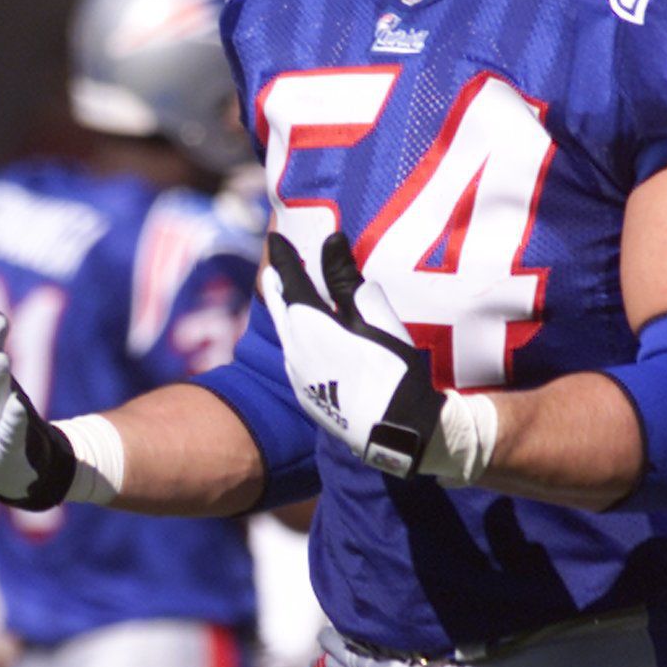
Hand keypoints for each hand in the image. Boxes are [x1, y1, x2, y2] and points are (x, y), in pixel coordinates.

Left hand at [261, 231, 443, 477]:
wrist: (394, 429)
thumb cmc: (388, 367)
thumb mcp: (372, 318)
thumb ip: (346, 279)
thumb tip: (330, 240)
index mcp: (308, 326)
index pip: (292, 280)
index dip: (285, 257)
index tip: (275, 236)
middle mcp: (294, 350)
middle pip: (281, 310)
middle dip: (277, 287)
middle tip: (273, 270)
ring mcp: (298, 377)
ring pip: (286, 336)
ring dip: (286, 315)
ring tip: (287, 301)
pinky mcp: (307, 397)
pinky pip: (294, 360)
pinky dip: (295, 341)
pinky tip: (304, 344)